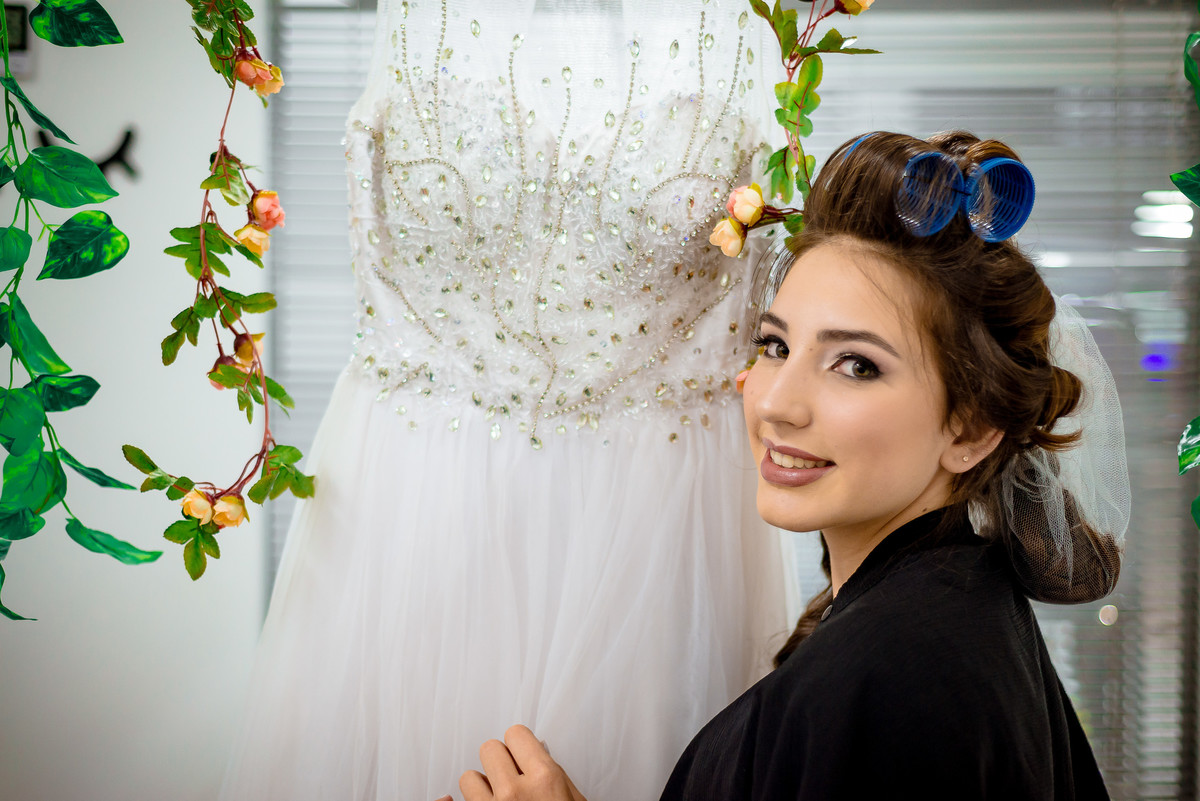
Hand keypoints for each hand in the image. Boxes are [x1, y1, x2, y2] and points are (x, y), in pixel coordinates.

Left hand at [460, 725, 586, 800]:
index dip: (519, 744)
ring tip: (496, 796)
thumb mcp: (574, 799)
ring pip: (469, 776)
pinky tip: (473, 800)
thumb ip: (556, 774)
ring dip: (483, 785)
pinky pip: (457, 799)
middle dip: (501, 761)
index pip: (515, 734)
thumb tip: (539, 751)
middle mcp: (515, 792)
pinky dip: (464, 800)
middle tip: (510, 774)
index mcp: (545, 779)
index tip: (522, 752)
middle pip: (490, 749)